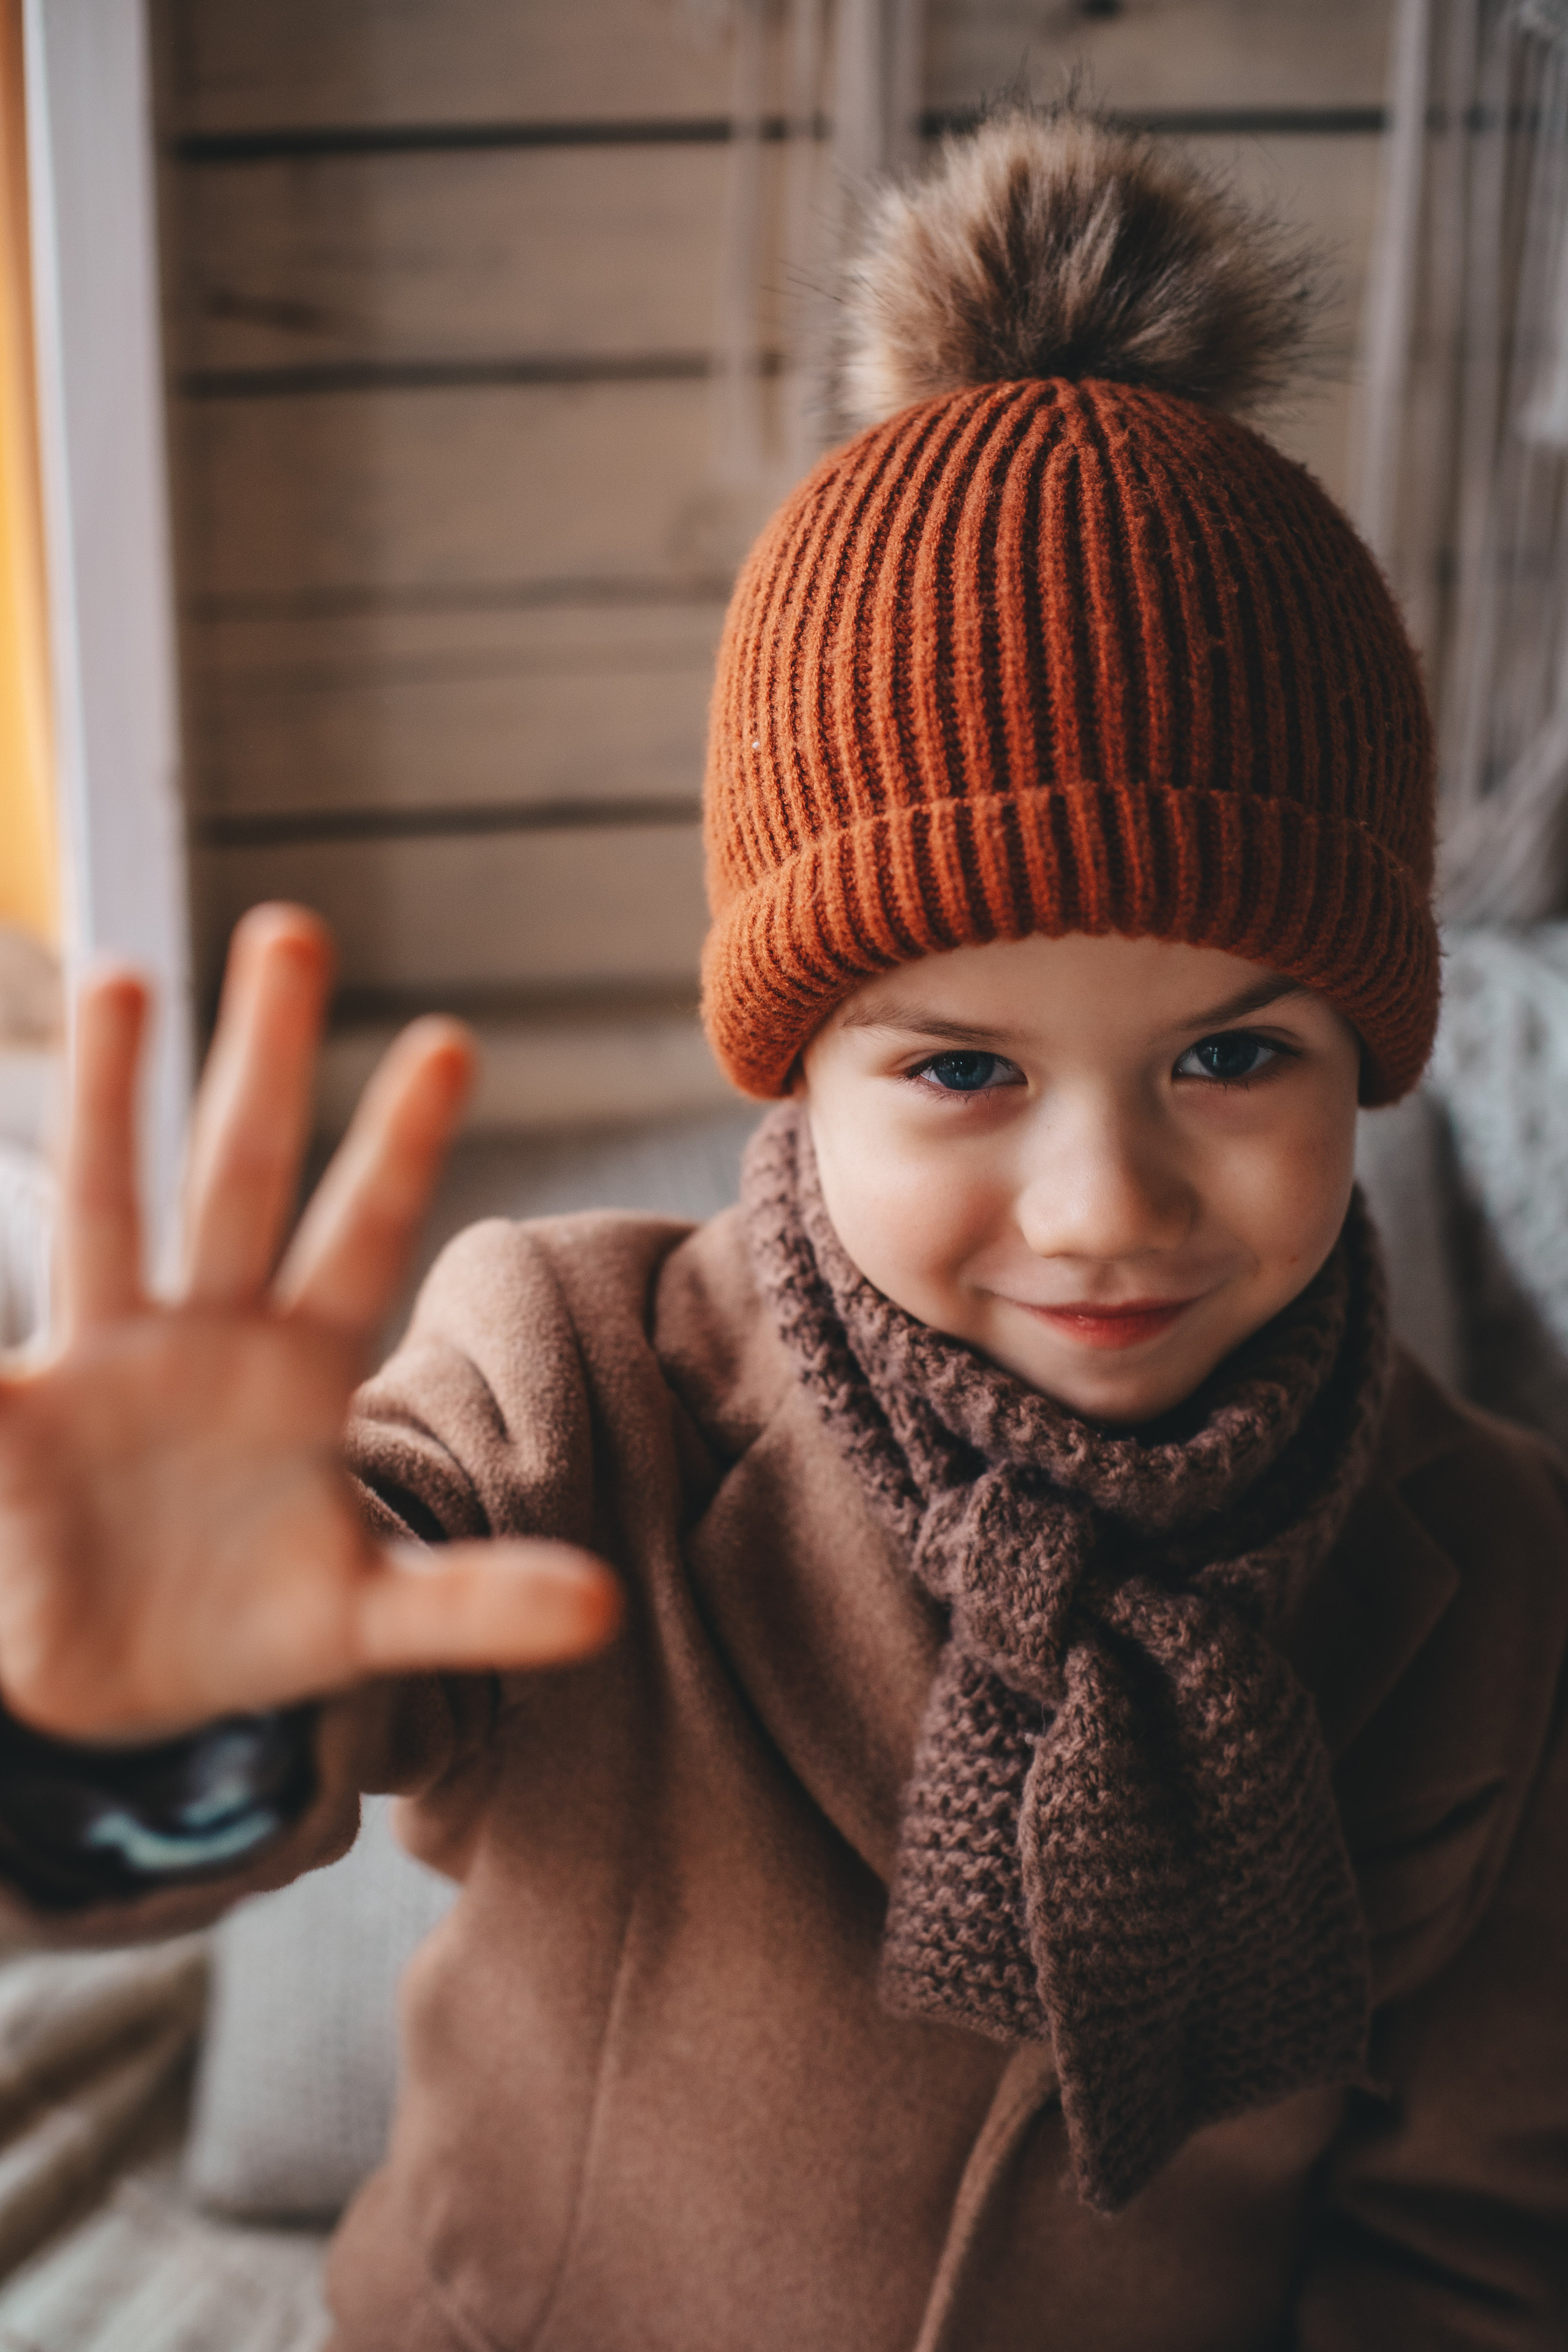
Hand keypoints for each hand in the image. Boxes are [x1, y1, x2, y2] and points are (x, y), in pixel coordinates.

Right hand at [0, 904, 618, 1742]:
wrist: (121, 1687)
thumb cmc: (251, 1624)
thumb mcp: (362, 1620)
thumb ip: (473, 1604)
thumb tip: (606, 1614)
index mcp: (301, 1368)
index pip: (362, 1235)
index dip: (399, 1146)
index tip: (450, 1040)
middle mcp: (206, 1333)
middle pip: (238, 1175)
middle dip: (264, 1060)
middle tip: (295, 928)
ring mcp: (105, 1357)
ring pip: (108, 1205)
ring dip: (110, 1098)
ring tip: (129, 978)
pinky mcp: (10, 1414)